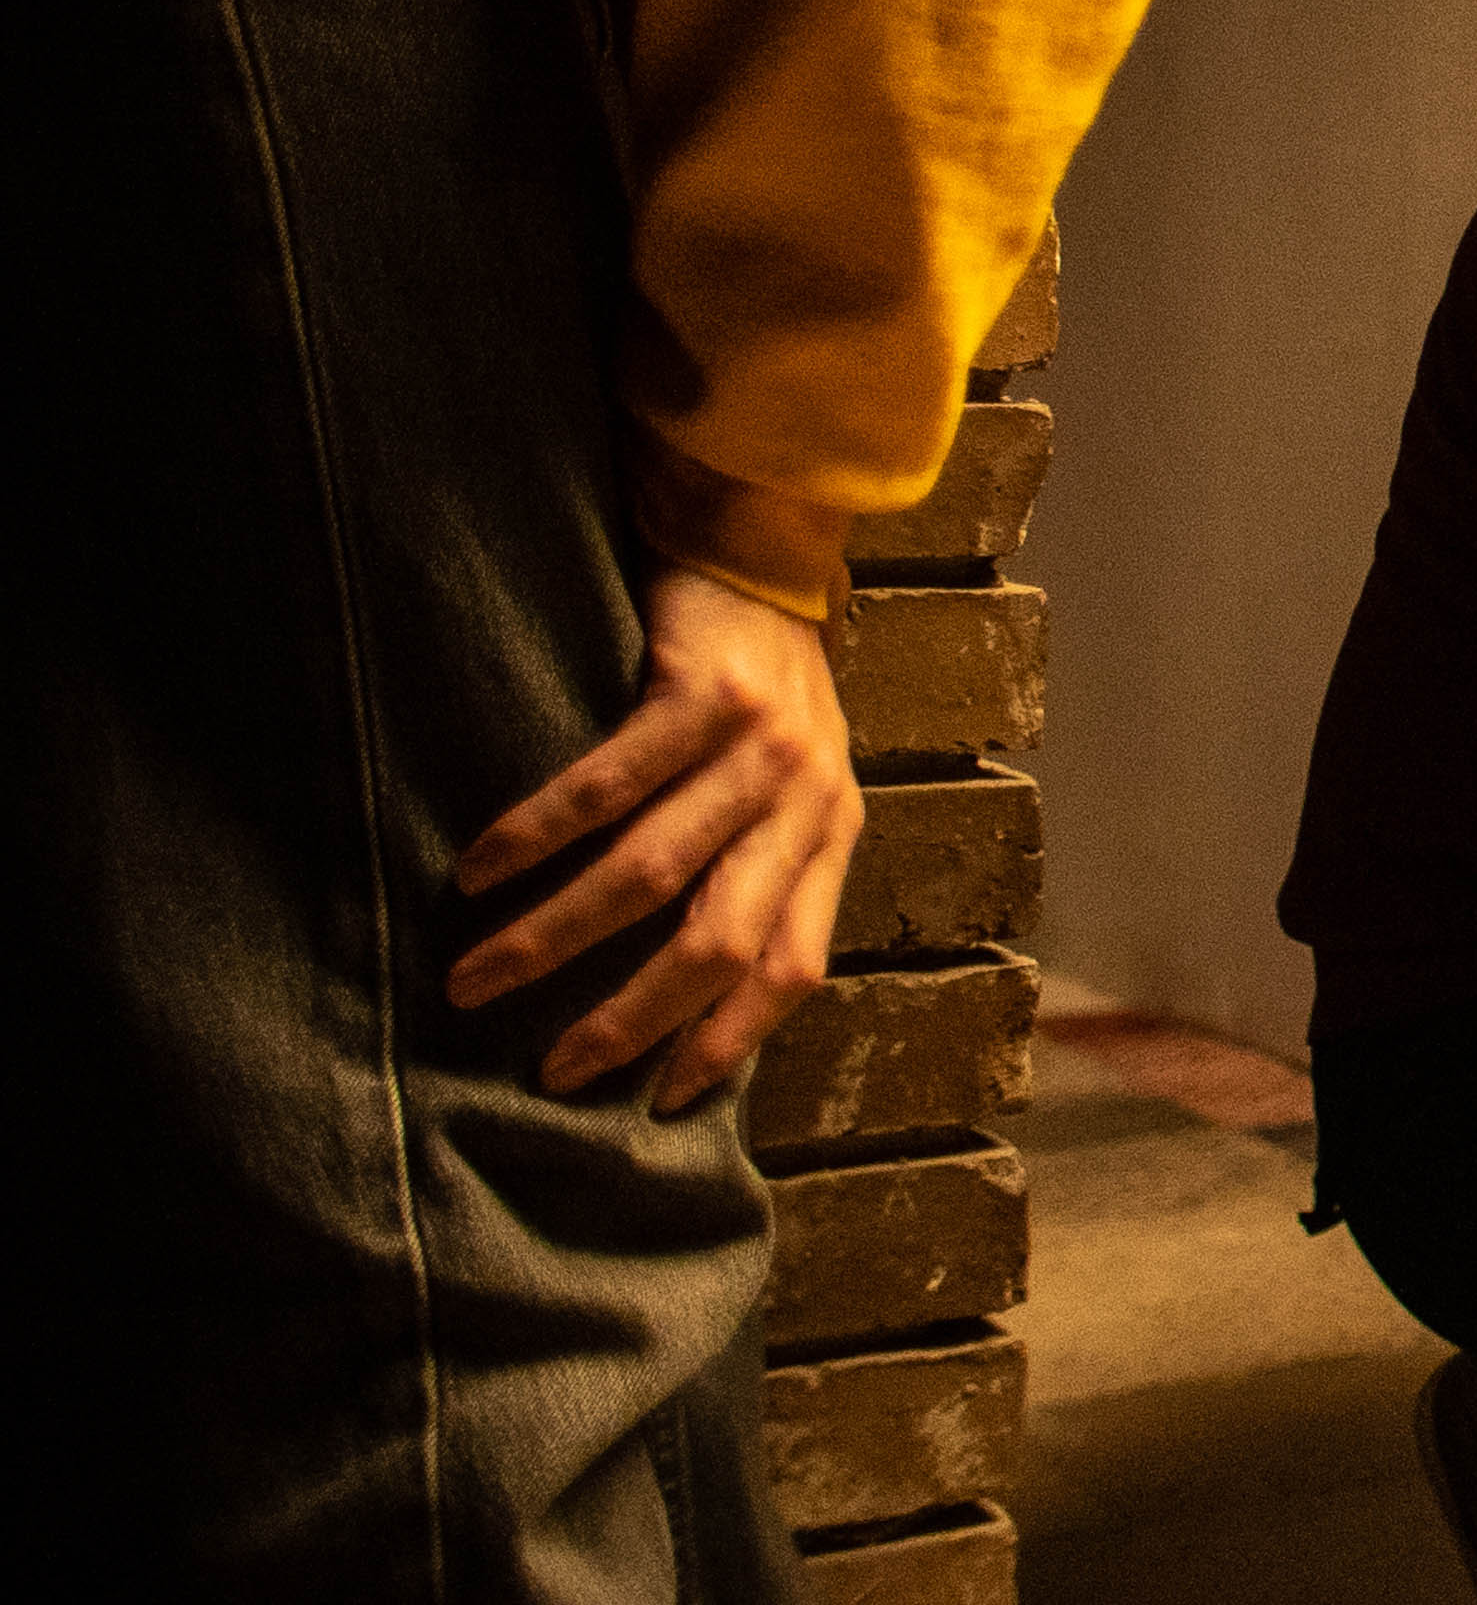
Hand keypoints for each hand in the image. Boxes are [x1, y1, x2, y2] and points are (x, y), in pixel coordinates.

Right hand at [449, 568, 864, 1111]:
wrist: (761, 545)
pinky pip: (607, 787)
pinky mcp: (702, 693)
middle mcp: (808, 798)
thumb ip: (755, 869)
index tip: (655, 1101)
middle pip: (717, 942)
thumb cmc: (757, 687)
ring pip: (649, 875)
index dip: (727, 1040)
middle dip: (625, 1017)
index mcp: (833, 833)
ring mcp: (761, 745)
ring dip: (552, 938)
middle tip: (547, 1065)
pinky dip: (534, 837)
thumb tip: (680, 998)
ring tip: (474, 977)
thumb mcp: (787, 785)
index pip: (793, 967)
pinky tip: (475, 871)